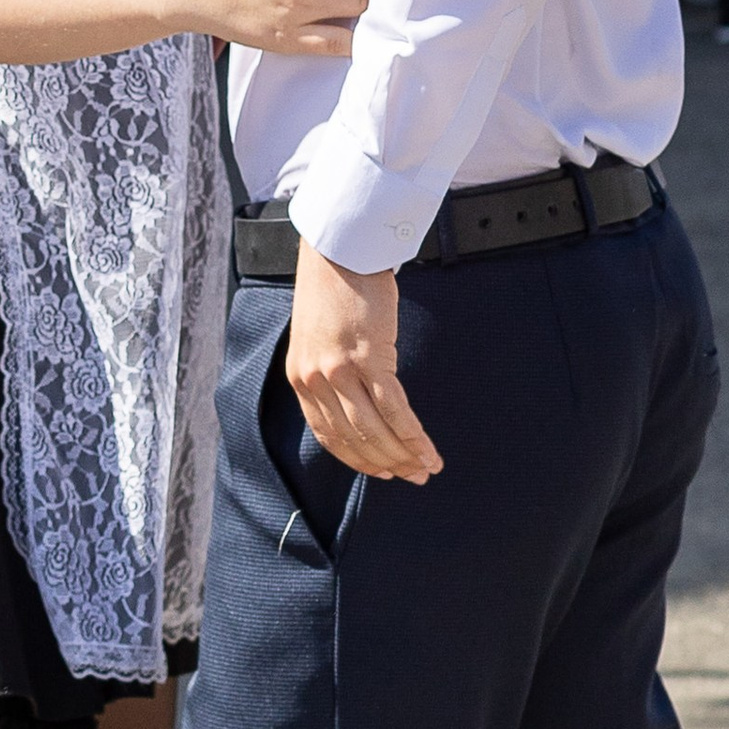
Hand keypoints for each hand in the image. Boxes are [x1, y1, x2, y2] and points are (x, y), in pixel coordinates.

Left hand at [286, 244, 440, 483]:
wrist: (339, 251)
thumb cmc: (333, 288)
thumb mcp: (317, 337)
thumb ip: (330, 370)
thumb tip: (357, 400)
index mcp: (301, 377)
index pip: (328, 434)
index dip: (357, 458)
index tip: (380, 472)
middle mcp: (315, 379)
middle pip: (353, 437)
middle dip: (386, 464)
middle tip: (413, 477)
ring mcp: (340, 370)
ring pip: (374, 429)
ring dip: (403, 455)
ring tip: (426, 469)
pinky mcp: (369, 358)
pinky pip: (394, 409)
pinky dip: (413, 435)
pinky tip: (427, 450)